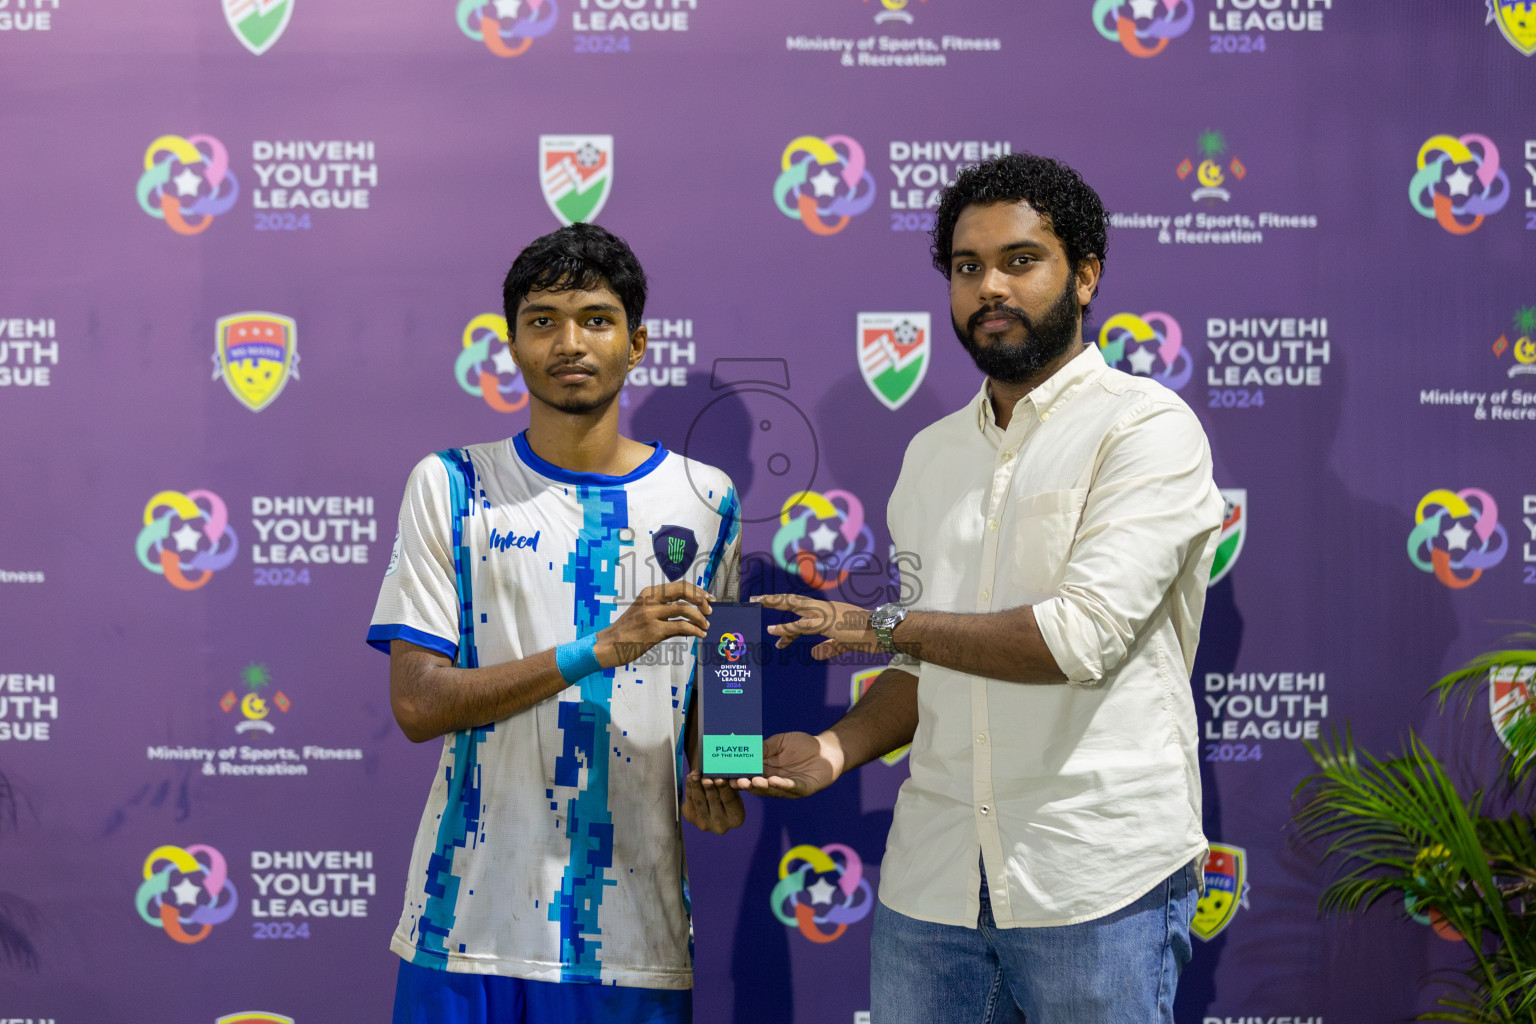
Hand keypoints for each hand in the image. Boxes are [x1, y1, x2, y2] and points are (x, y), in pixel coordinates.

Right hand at [596, 581, 711, 667]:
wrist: (608, 645)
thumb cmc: (628, 631)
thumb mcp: (643, 612)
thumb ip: (663, 609)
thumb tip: (689, 611)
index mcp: (649, 593)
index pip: (679, 585)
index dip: (697, 591)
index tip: (708, 598)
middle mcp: (650, 601)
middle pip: (683, 591)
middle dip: (701, 600)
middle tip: (709, 611)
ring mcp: (651, 615)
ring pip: (685, 609)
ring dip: (700, 618)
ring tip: (705, 626)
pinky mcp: (653, 632)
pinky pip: (681, 627)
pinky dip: (694, 630)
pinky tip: (699, 634)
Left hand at [682, 772, 744, 833]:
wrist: (714, 803)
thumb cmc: (728, 792)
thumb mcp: (734, 791)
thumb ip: (731, 785)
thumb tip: (725, 775)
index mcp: (736, 819)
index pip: (729, 801)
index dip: (724, 789)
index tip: (720, 779)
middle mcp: (720, 825)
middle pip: (713, 801)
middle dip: (709, 787)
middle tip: (705, 777)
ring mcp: (704, 823)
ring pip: (699, 801)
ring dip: (696, 785)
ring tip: (696, 774)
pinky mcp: (691, 817)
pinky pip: (689, 800)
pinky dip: (689, 787)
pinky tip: (690, 778)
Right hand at [724, 731, 843, 798]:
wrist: (827, 749)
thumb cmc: (803, 745)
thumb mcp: (779, 742)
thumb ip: (764, 747)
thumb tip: (744, 750)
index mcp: (766, 770)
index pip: (748, 773)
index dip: (736, 774)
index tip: (723, 773)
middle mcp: (774, 781)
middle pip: (756, 785)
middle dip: (745, 784)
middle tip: (733, 781)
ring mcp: (788, 787)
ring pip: (771, 789)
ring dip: (761, 786)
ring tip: (751, 781)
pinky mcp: (803, 788)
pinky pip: (791, 788)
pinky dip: (781, 785)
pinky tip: (773, 780)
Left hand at [752, 593, 875, 659]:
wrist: (884, 632)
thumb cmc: (869, 636)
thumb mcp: (844, 643)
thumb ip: (828, 647)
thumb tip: (814, 654)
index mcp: (829, 612)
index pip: (804, 612)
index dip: (787, 618)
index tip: (773, 625)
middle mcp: (825, 608)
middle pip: (794, 601)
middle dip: (774, 599)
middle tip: (755, 600)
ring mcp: (826, 613)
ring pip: (794, 606)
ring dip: (774, 603)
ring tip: (757, 603)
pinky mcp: (827, 623)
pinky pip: (802, 625)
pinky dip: (786, 628)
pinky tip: (772, 631)